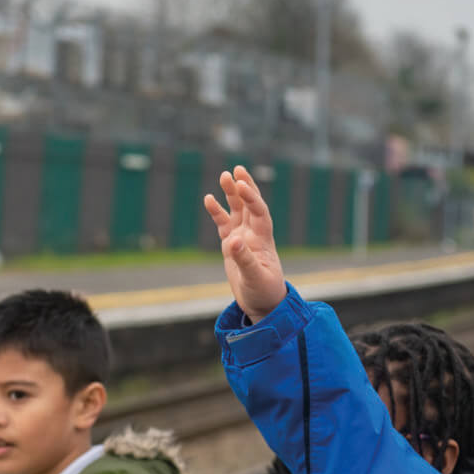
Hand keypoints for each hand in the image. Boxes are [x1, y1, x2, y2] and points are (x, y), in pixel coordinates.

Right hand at [204, 165, 286, 321]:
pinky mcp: (231, 246)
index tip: (241, 184)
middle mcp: (253, 235)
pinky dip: (217, 212)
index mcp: (263, 240)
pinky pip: (223, 224)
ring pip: (237, 211)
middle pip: (250, 205)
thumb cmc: (264, 292)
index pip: (259, 212)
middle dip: (245, 187)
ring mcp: (242, 238)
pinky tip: (209, 199)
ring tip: (224, 176)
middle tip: (238, 169)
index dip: (251, 197)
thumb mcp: (255, 278)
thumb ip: (245, 260)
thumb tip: (232, 242)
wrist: (262, 304)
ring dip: (232, 194)